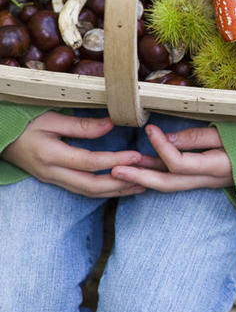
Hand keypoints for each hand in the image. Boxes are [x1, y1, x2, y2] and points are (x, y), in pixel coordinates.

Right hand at [2, 112, 144, 197]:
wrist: (1, 139)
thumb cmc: (24, 124)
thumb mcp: (50, 118)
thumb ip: (81, 125)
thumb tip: (110, 125)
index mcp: (50, 155)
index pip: (89, 162)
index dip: (114, 160)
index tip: (137, 155)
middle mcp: (52, 173)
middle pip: (91, 186)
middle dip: (121, 184)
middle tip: (146, 177)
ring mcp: (54, 181)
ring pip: (89, 192)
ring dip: (116, 191)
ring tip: (141, 185)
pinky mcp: (57, 182)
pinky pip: (84, 190)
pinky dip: (105, 190)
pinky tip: (121, 186)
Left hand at [111, 124, 233, 191]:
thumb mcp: (230, 131)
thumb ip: (198, 137)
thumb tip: (166, 139)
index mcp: (217, 167)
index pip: (179, 163)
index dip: (161, 147)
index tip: (149, 128)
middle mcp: (210, 180)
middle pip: (168, 184)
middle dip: (139, 178)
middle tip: (114, 170)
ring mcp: (209, 183)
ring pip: (171, 185)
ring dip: (145, 177)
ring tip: (121, 170)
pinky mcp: (207, 179)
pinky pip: (179, 181)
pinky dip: (159, 175)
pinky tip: (143, 170)